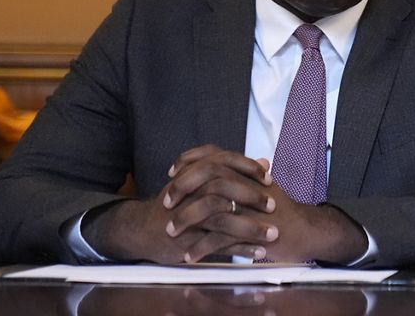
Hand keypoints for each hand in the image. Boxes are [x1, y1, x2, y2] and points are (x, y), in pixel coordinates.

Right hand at [84, 145, 276, 263]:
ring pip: (222, 220)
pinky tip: (258, 252)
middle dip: (251, 197)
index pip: (222, 161)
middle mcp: (189, 194)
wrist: (141, 230)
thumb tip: (265, 162)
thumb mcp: (199, 182)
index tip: (268, 178)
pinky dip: (240, 249)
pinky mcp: (187, 242)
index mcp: (193, 175)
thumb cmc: (177, 204)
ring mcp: (187, 219)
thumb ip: (236, 172)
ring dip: (250, 228)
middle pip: (223, 189)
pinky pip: (218, 246)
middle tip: (273, 206)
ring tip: (273, 234)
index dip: (247, 167)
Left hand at [165, 147, 367, 263]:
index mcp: (248, 173)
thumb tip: (256, 161)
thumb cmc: (286, 211)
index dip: (190, 160)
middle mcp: (248, 185)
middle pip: (208, 175)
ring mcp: (249, 207)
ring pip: (210, 206)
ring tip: (172, 233)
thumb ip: (256, 176)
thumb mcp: (269, 188)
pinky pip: (219, 237)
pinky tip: (190, 255)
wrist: (308, 232)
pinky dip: (201, 247)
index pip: (214, 155)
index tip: (173, 172)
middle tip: (165, 202)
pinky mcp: (251, 231)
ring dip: (186, 220)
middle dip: (181, 188)